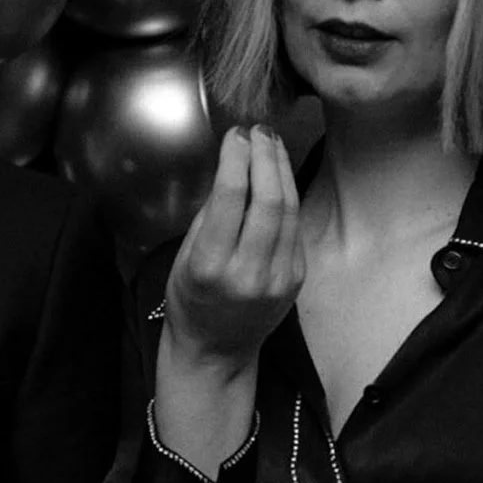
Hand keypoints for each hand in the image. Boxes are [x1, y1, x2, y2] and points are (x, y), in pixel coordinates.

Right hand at [163, 124, 304, 377]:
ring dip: (282, 170)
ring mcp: (279, 278)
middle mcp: (249, 272)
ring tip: (272, 143)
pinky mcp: (296, 279)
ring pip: (290, 210)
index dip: (236, 158)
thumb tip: (234, 166)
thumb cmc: (190, 300)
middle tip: (259, 131)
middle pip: (270, 199)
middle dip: (266, 157)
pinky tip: (279, 175)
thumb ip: (212, 215)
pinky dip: (288, 196)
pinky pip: (295, 228)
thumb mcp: (186, 256)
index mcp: (212, 266)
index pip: (232, 198)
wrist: (216, 352)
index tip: (235, 134)